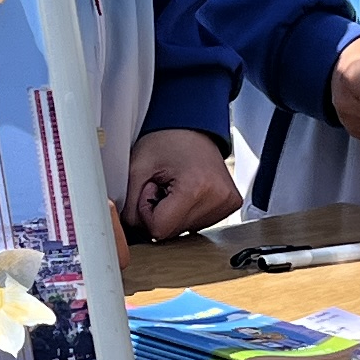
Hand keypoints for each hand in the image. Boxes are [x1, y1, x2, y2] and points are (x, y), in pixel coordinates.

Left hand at [124, 129, 240, 240]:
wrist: (192, 127)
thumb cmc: (168, 140)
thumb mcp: (138, 168)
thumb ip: (128, 205)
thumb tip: (128, 231)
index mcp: (196, 188)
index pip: (159, 229)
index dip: (147, 212)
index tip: (152, 188)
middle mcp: (218, 199)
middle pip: (173, 232)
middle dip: (160, 213)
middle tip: (163, 186)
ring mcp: (227, 203)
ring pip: (185, 231)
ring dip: (173, 213)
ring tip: (176, 186)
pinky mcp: (231, 204)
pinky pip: (200, 223)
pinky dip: (187, 212)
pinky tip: (189, 191)